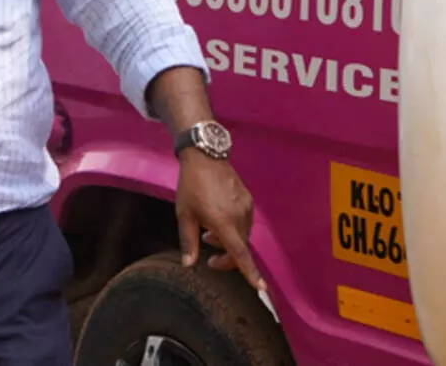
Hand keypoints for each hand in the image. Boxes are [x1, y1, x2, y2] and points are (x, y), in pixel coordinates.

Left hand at [175, 149, 264, 291]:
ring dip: (228, 242)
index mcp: (224, 222)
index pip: (240, 254)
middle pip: (240, 248)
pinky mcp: (248, 200)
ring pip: (242, 235)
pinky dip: (233, 229)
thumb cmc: (190, 186)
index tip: (261, 289)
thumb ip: (188, 241)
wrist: (204, 156)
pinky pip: (244, 222)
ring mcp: (246, 207)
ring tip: (208, 235)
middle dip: (227, 258)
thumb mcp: (184, 215)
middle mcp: (240, 216)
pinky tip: (217, 222)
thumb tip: (188, 265)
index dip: (250, 273)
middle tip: (210, 260)